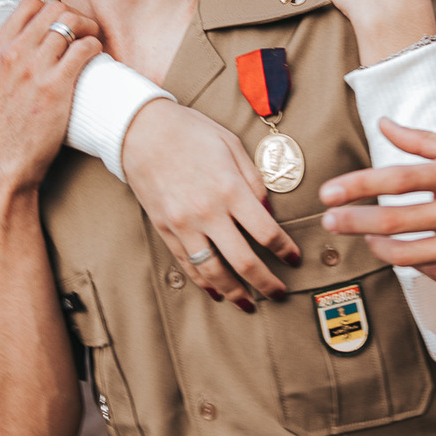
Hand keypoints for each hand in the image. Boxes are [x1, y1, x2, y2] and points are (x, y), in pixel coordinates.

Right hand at [0, 0, 101, 204]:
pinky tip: (96, 56)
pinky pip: (83, 49)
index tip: (59, 22)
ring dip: (87, 28)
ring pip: (70, 24)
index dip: (49, 9)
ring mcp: (35, 69)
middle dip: (73, 15)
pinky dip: (94, 46)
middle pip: (54, 10)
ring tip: (93, 40)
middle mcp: (14, 54)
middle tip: (83, 29)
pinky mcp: (56, 86)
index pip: (27, 6)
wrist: (4, 165)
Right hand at [121, 101, 301, 309]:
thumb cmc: (191, 133)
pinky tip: (216, 291)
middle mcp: (207, 212)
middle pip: (243, 261)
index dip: (285, 250)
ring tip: (248, 303)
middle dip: (266, 283)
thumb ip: (255, 181)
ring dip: (234, 292)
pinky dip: (203, 282)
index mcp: (230, 189)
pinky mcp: (165, 230)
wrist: (141, 131)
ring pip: (213, 271)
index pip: (266, 232)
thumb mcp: (232, 145)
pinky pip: (187, 264)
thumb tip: (270, 213)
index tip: (294, 258)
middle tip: (278, 293)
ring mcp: (183, 225)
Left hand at [318, 118, 435, 283]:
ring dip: (378, 247)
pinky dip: (413, 262)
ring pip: (408, 254)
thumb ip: (426, 141)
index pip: (400, 178)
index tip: (329, 192)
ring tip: (365, 238)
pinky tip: (407, 251)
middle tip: (328, 222)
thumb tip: (384, 124)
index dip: (359, 185)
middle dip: (354, 221)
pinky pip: (432, 273)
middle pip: (396, 220)